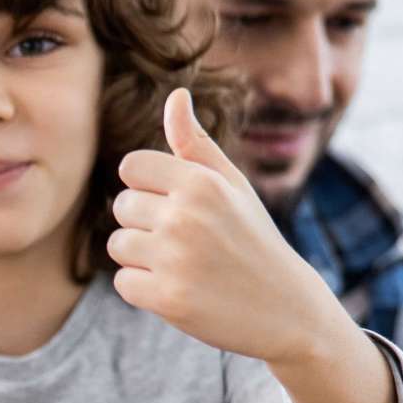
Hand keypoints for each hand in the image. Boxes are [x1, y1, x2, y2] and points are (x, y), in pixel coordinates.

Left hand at [108, 89, 348, 365]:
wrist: (284, 308)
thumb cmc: (252, 238)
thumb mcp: (232, 185)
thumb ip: (196, 143)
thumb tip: (175, 94)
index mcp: (200, 182)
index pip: (131, 167)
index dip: (147, 187)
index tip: (174, 204)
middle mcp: (185, 216)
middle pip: (122, 206)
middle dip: (145, 223)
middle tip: (186, 241)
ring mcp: (174, 258)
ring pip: (118, 245)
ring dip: (141, 257)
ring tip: (182, 264)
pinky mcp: (166, 297)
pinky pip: (122, 282)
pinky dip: (143, 289)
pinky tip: (178, 289)